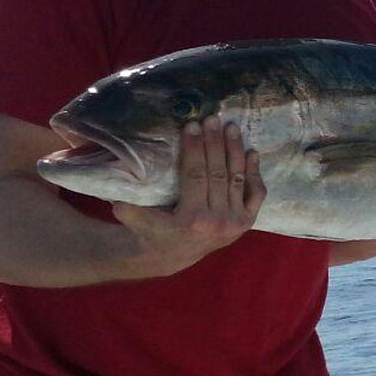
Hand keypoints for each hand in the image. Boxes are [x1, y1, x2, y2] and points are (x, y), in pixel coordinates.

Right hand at [110, 117, 264, 276]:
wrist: (173, 255)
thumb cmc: (150, 230)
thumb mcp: (133, 217)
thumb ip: (125, 200)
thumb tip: (119, 170)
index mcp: (191, 220)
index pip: (194, 175)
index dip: (194, 149)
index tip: (192, 126)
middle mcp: (218, 222)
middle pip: (218, 173)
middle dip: (215, 143)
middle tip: (212, 119)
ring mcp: (236, 222)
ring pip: (237, 178)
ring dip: (235, 150)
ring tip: (231, 128)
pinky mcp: (247, 222)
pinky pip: (256, 193)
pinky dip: (255, 172)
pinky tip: (251, 151)